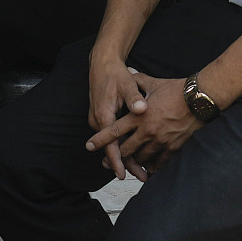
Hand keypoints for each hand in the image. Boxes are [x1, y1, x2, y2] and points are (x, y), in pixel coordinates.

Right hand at [85, 49, 144, 178]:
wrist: (101, 64)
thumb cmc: (115, 74)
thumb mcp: (126, 83)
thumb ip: (134, 97)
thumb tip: (141, 108)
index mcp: (104, 115)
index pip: (110, 144)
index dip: (117, 161)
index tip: (123, 174)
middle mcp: (98, 121)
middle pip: (112, 149)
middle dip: (127, 164)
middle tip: (142, 176)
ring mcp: (99, 121)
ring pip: (113, 144)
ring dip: (126, 157)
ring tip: (142, 170)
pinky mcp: (103, 119)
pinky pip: (113, 138)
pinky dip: (124, 147)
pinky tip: (135, 154)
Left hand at [87, 72, 202, 176]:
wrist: (199, 98)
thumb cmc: (176, 89)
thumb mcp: (153, 83)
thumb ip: (137, 80)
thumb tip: (128, 70)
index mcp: (139, 116)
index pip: (114, 130)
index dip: (100, 139)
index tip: (89, 146)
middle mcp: (147, 131)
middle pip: (125, 150)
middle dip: (115, 157)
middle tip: (107, 162)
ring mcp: (160, 141)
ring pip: (141, 158)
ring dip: (133, 161)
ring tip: (128, 164)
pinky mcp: (173, 147)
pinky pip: (159, 162)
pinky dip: (152, 166)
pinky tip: (149, 168)